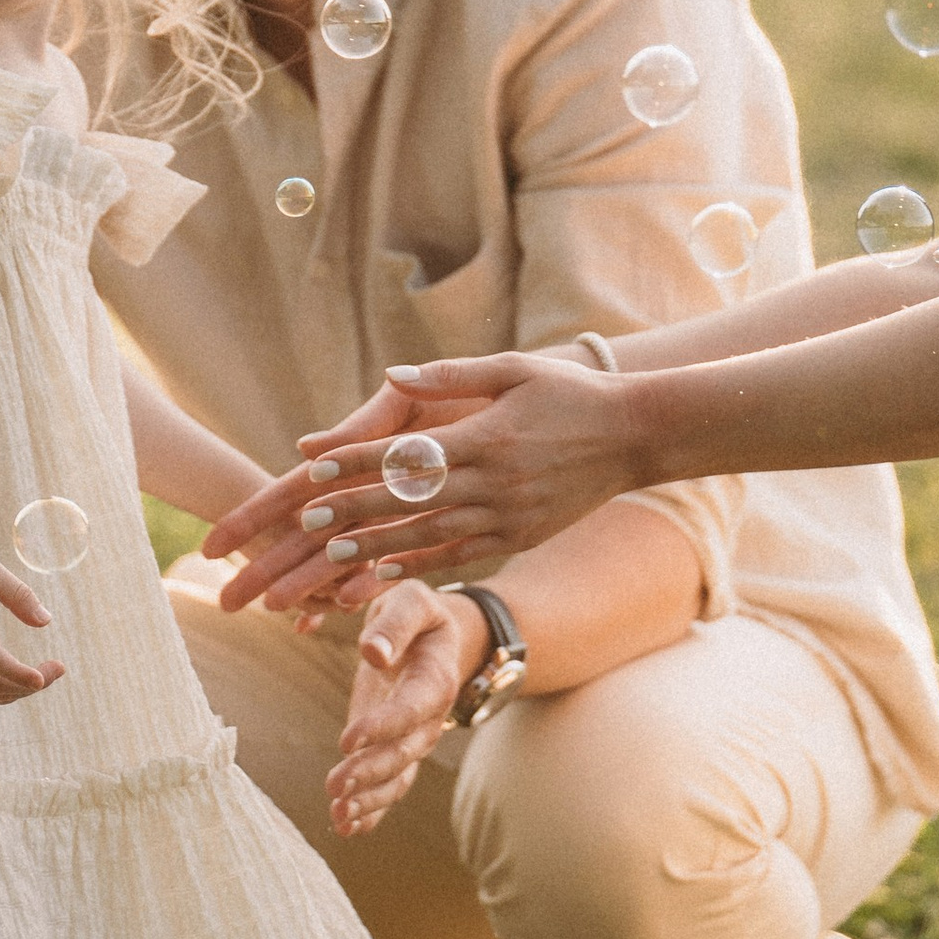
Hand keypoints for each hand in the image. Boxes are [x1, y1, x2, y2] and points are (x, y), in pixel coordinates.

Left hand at [204, 352, 640, 600]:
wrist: (635, 436)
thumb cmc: (571, 394)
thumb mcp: (514, 369)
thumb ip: (451, 375)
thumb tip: (393, 375)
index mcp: (486, 437)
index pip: (406, 452)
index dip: (355, 461)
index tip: (312, 466)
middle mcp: (494, 483)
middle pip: (408, 501)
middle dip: (352, 511)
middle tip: (304, 521)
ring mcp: (507, 515)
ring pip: (428, 536)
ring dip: (376, 547)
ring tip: (330, 556)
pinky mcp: (519, 536)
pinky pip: (460, 553)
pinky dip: (420, 562)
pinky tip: (385, 569)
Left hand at [328, 582, 480, 838]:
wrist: (436, 635)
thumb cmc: (418, 611)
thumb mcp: (410, 599)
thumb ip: (393, 623)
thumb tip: (372, 654)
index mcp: (435, 679)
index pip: (411, 709)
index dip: (382, 726)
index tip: (347, 740)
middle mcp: (429, 718)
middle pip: (404, 752)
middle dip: (370, 772)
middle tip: (335, 785)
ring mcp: (414, 739)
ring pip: (397, 777)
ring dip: (368, 799)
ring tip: (338, 814)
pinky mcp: (394, 750)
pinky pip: (390, 787)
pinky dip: (370, 810)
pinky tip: (345, 825)